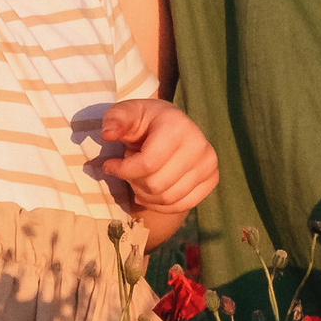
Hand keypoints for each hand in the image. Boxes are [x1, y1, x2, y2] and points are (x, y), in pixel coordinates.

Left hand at [90, 98, 219, 232]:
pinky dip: (160, 205)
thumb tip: (108, 134)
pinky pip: (181, 206)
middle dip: (134, 182)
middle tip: (129, 171)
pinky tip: (151, 191)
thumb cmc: (145, 123)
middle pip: (156, 185)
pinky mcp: (212, 179)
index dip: (123, 170)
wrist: (172, 129)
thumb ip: (115, 119)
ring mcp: (209, 164)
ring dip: (145, 194)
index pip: (148, 164)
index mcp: (178, 126)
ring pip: (167, 198)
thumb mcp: (127, 114)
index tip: (110, 165)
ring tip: (140, 178)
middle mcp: (199, 145)